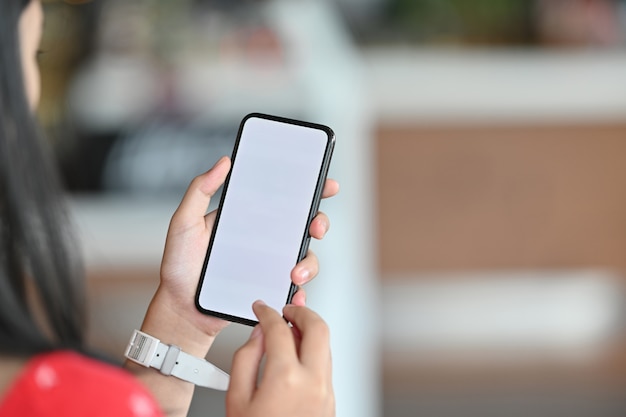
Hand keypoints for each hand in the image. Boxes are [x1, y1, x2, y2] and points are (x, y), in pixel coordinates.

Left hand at [156, 156, 338, 337]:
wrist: (181, 309)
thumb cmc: (180, 265)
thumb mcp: (185, 222)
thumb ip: (199, 190)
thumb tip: (224, 162)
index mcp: (249, 217)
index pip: (284, 198)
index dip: (310, 188)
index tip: (325, 184)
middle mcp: (265, 239)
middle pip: (305, 225)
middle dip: (320, 222)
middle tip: (315, 227)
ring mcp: (271, 264)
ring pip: (306, 257)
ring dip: (309, 262)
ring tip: (294, 273)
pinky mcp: (271, 288)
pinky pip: (296, 289)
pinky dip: (301, 292)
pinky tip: (294, 293)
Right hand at [227, 301, 334, 416]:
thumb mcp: (237, 399)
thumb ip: (245, 359)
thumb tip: (257, 336)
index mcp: (286, 378)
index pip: (279, 329)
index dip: (267, 313)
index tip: (262, 309)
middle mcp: (312, 383)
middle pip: (317, 328)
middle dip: (301, 312)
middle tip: (286, 310)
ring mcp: (326, 393)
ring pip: (326, 345)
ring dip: (309, 332)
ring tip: (290, 331)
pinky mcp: (331, 401)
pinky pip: (326, 366)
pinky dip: (313, 352)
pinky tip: (297, 355)